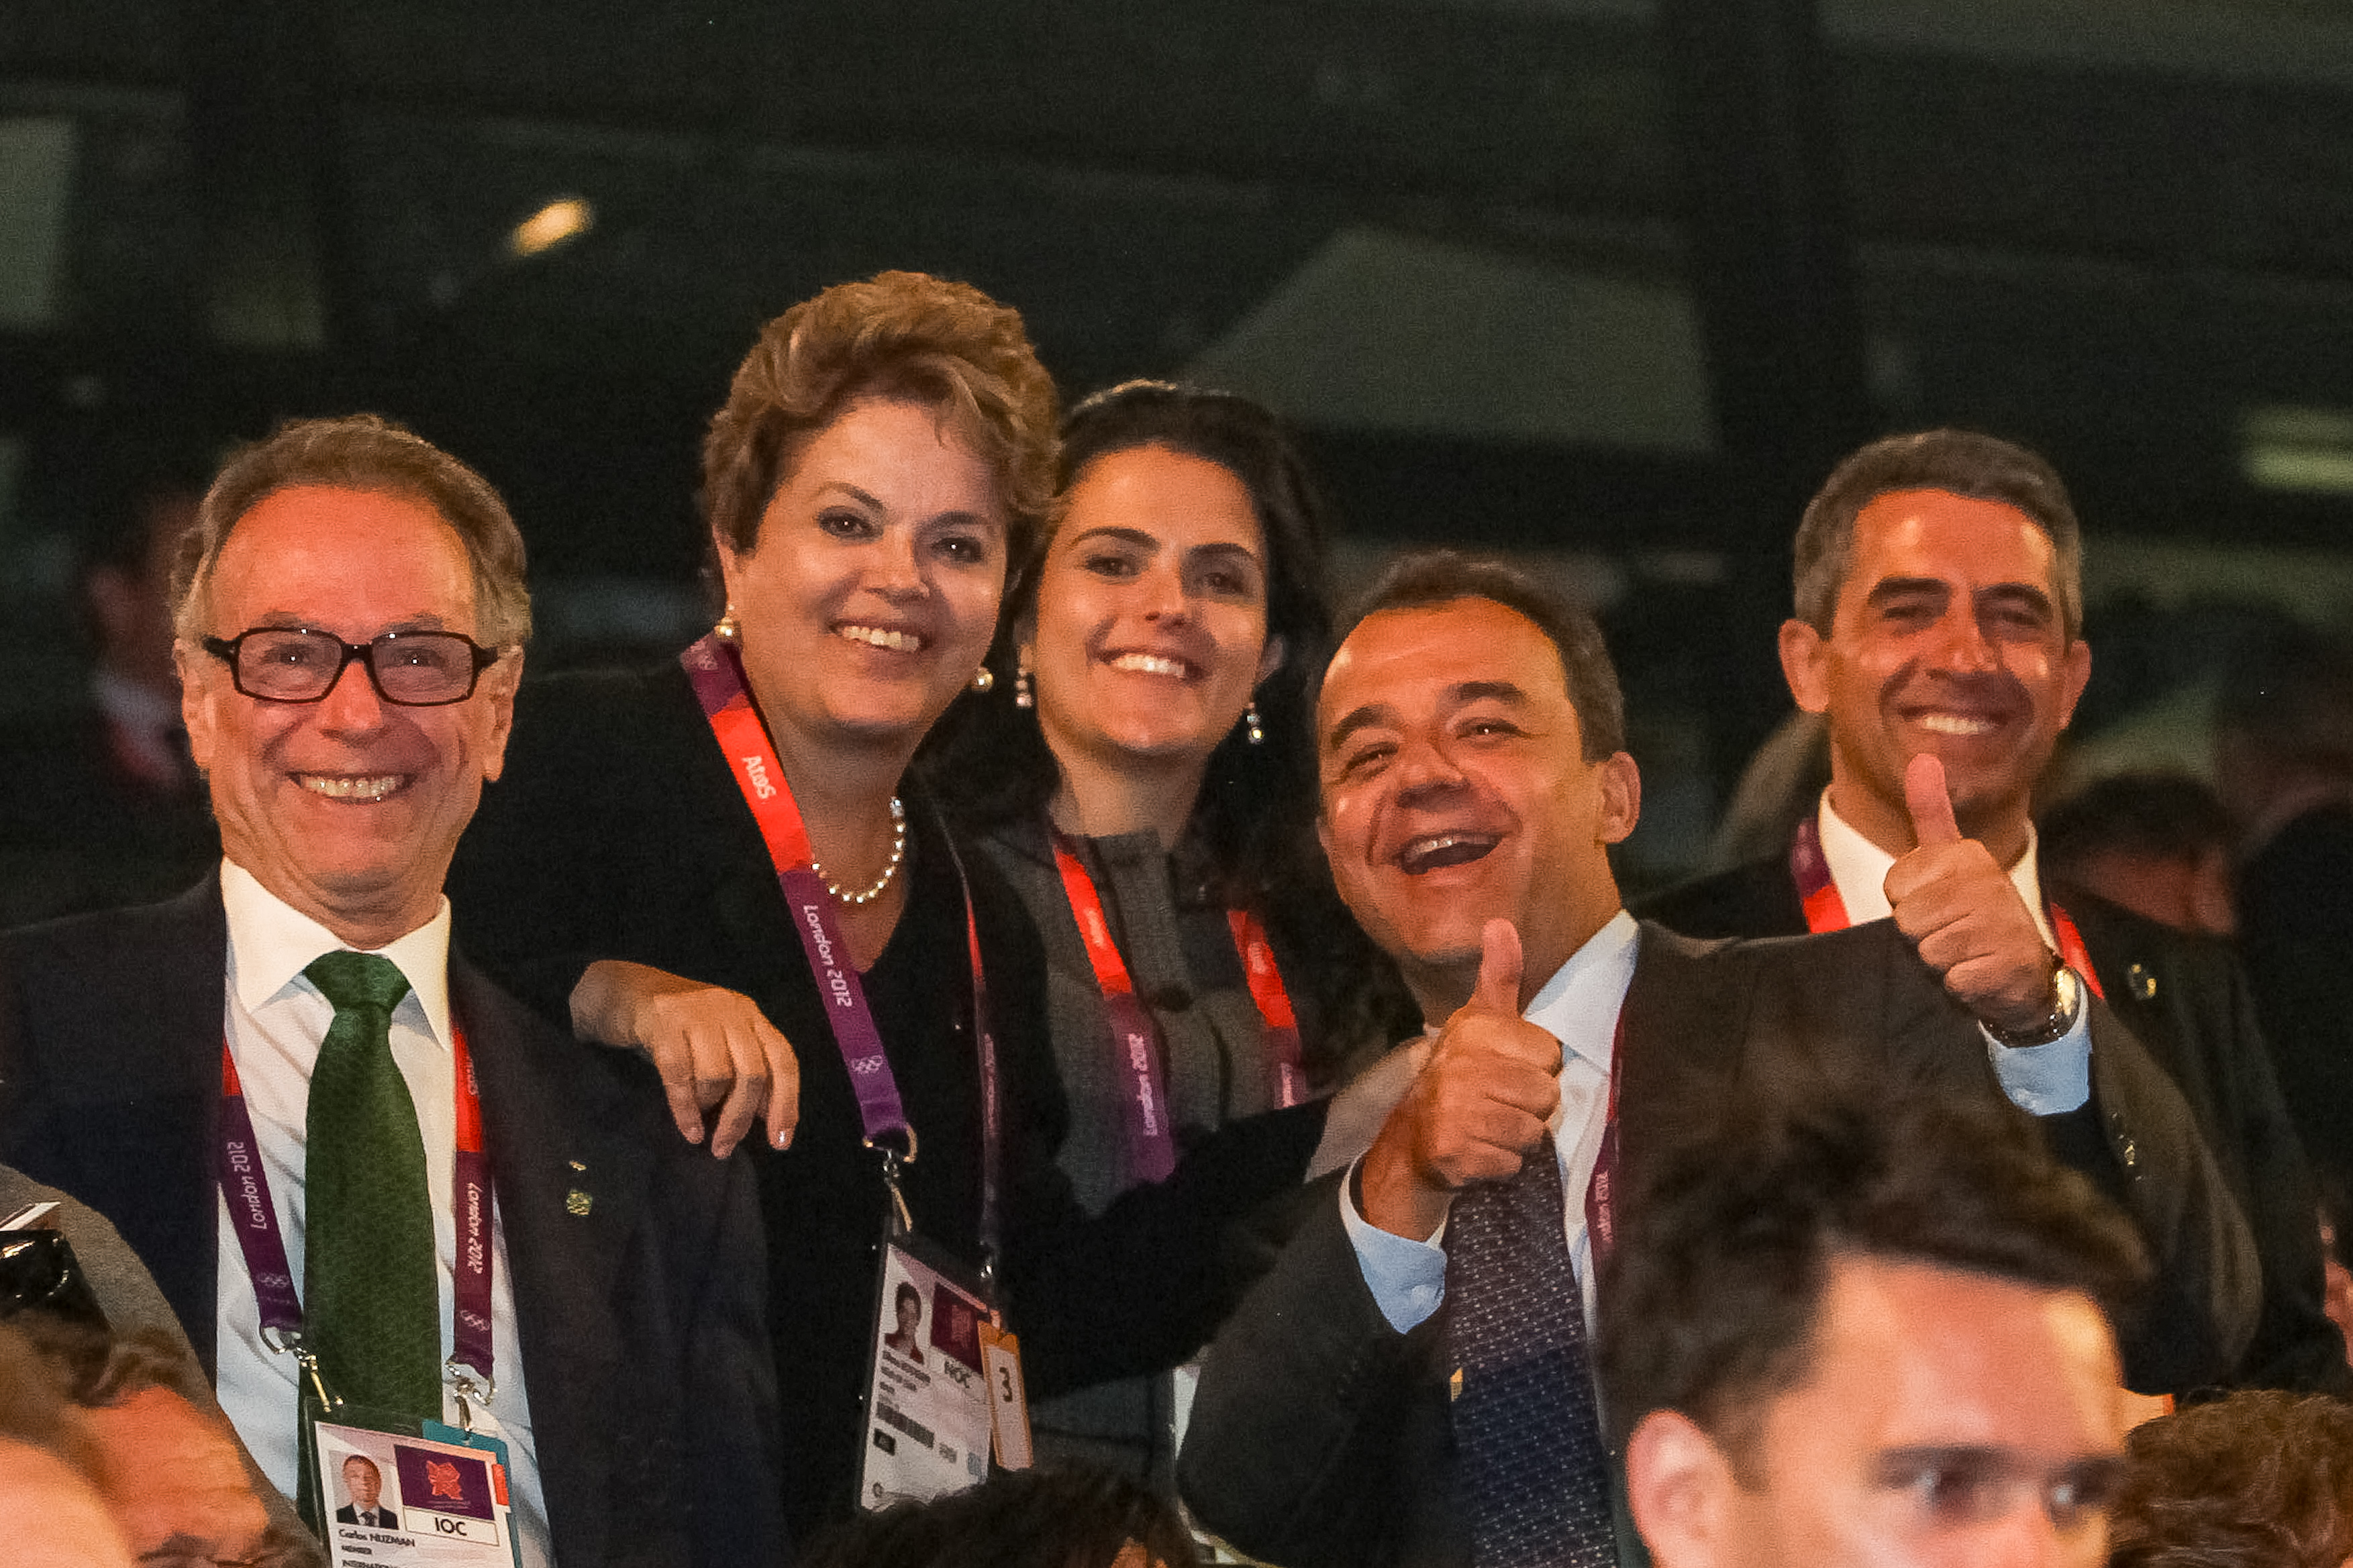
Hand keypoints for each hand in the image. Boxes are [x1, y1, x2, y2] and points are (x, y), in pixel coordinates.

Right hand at [570, 960, 800, 1156]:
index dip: (786, 1103)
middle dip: (741, 1118)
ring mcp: (697, 1012)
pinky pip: (680, 1075)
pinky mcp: (663, 1021)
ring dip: (711, 1111)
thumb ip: (741, 1071)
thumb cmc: (671, 1024)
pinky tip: (688, 1130)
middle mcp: (730, 1009)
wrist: (619, 990)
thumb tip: (766, 1115)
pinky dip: (686, 1108)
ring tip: (702, 1133)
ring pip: (719, 1074)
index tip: (780, 1142)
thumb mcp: (714, 1042)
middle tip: (725, 1148)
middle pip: (752, 1072)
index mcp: (750, 1014)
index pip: (783, 1060)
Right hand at [1359, 920, 1562, 1238]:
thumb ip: (1499, 976)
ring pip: (1533, 1131)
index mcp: (1475, 1030)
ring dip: (1517, 1138)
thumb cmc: (1459, 1076)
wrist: (1410, 1140)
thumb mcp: (1479, 1021)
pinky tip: (1480, 1152)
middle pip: (1546, 1095)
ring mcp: (1456, 1111)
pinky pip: (1513, 1162)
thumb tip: (1502, 922)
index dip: (1535, 1067)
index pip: (1549, 1053)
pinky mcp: (1455, 1153)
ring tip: (1491, 1128)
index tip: (1508, 1070)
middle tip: (1500, 1103)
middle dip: (1530, 1106)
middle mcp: (1463, 1067)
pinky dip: (1502, 1164)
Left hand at [1883, 754, 2060, 1037]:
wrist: (2023, 974)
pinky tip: (1981, 973)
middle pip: (1906, 918)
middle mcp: (1987, 882)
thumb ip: (1932, 812)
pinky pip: (1952, 979)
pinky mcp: (2004, 966)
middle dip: (1921, 935)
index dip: (1907, 903)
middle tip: (1953, 932)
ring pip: (1926, 950)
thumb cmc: (1976, 915)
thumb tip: (1922, 758)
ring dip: (1939, 961)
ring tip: (1967, 952)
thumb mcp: (1953, 859)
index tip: (1937, 903)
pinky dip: (1960, 984)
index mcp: (1967, 855)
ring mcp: (1999, 924)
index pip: (1894, 885)